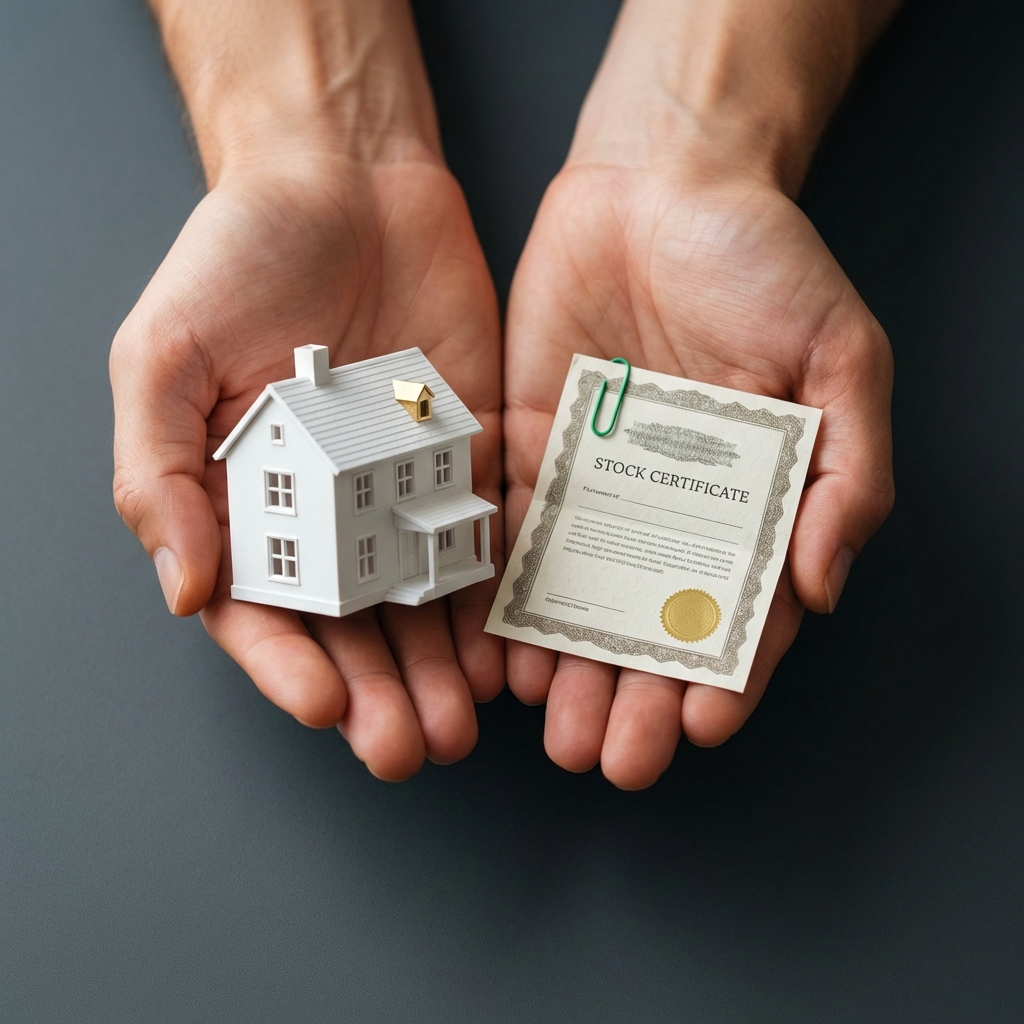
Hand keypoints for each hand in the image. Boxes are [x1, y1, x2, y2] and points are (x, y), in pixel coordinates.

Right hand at [111, 150, 503, 779]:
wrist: (348, 181)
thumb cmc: (241, 258)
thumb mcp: (164, 356)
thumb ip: (160, 471)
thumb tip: (183, 586)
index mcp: (245, 500)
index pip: (261, 611)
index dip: (286, 668)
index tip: (321, 706)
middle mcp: (324, 511)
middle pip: (350, 628)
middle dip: (377, 695)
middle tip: (408, 749)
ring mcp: (397, 490)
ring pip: (419, 602)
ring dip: (439, 670)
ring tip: (460, 723)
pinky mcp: (464, 458)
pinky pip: (477, 539)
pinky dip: (488, 597)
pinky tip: (501, 648)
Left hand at [504, 161, 892, 787]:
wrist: (660, 185)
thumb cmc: (761, 262)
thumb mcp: (839, 356)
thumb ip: (846, 470)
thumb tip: (827, 582)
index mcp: (747, 502)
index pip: (737, 613)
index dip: (724, 676)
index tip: (699, 725)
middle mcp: (666, 511)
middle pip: (647, 626)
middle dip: (630, 696)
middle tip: (610, 755)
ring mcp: (593, 488)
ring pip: (575, 599)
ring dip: (563, 666)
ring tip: (551, 723)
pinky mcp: (529, 452)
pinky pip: (514, 536)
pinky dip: (503, 594)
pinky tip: (496, 647)